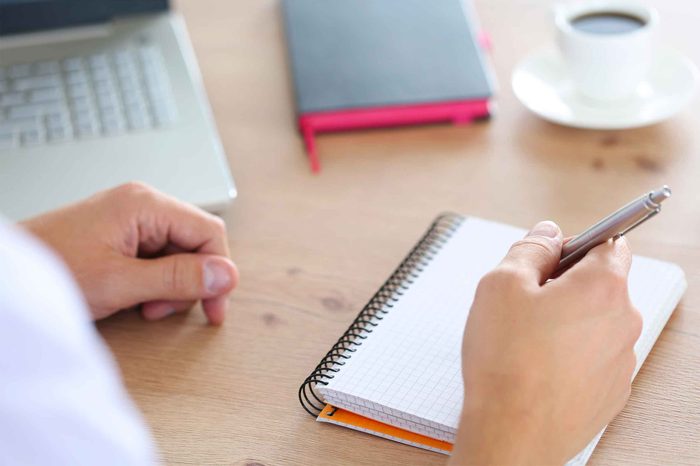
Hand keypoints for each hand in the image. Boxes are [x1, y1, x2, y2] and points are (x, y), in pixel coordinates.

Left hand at [21, 182, 238, 323]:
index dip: (218, 271)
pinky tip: (136, 297)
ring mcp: (131, 218)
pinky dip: (154, 282)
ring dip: (171, 285)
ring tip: (145, 306)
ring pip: (178, 253)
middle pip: (195, 242)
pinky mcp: (122, 233)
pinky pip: (157, 256)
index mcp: (145, 204)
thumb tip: (227, 275)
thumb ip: (177, 278)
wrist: (4, 278)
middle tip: (165, 309)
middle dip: (189, 281)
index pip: (208, 232)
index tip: (214, 306)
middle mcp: (143, 204)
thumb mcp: (120, 283)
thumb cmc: (51, 271)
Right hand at [450, 221, 641, 464]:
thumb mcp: (502, 283)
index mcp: (603, 287)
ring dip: (568, 322)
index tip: (548, 259)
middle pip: (602, 285)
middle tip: (525, 304)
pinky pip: (593, 359)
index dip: (574, 245)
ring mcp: (621, 361)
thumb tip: (547, 233)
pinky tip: (538, 368)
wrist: (512, 433)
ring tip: (527, 342)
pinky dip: (571, 356)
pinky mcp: (611, 393)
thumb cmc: (506, 359)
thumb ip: (530, 248)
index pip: (608, 243)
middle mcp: (624, 322)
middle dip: (566, 286)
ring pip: (595, 324)